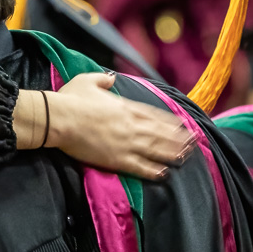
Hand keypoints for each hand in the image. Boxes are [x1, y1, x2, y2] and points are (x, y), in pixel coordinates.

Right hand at [14, 74, 192, 178]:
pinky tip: (164, 174)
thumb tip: (111, 77)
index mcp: (125, 107)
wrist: (59, 119)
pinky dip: (153, 170)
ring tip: (185, 157)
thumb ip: (103, 79)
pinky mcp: (116, 159)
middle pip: (160, 133)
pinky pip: (140, 166)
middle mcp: (131, 125)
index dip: (170, 121)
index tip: (182, 125)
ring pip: (156, 150)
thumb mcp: (88, 81)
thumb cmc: (71, 99)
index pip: (154, 115)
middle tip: (193, 143)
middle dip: (178, 138)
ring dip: (172, 154)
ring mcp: (126, 143)